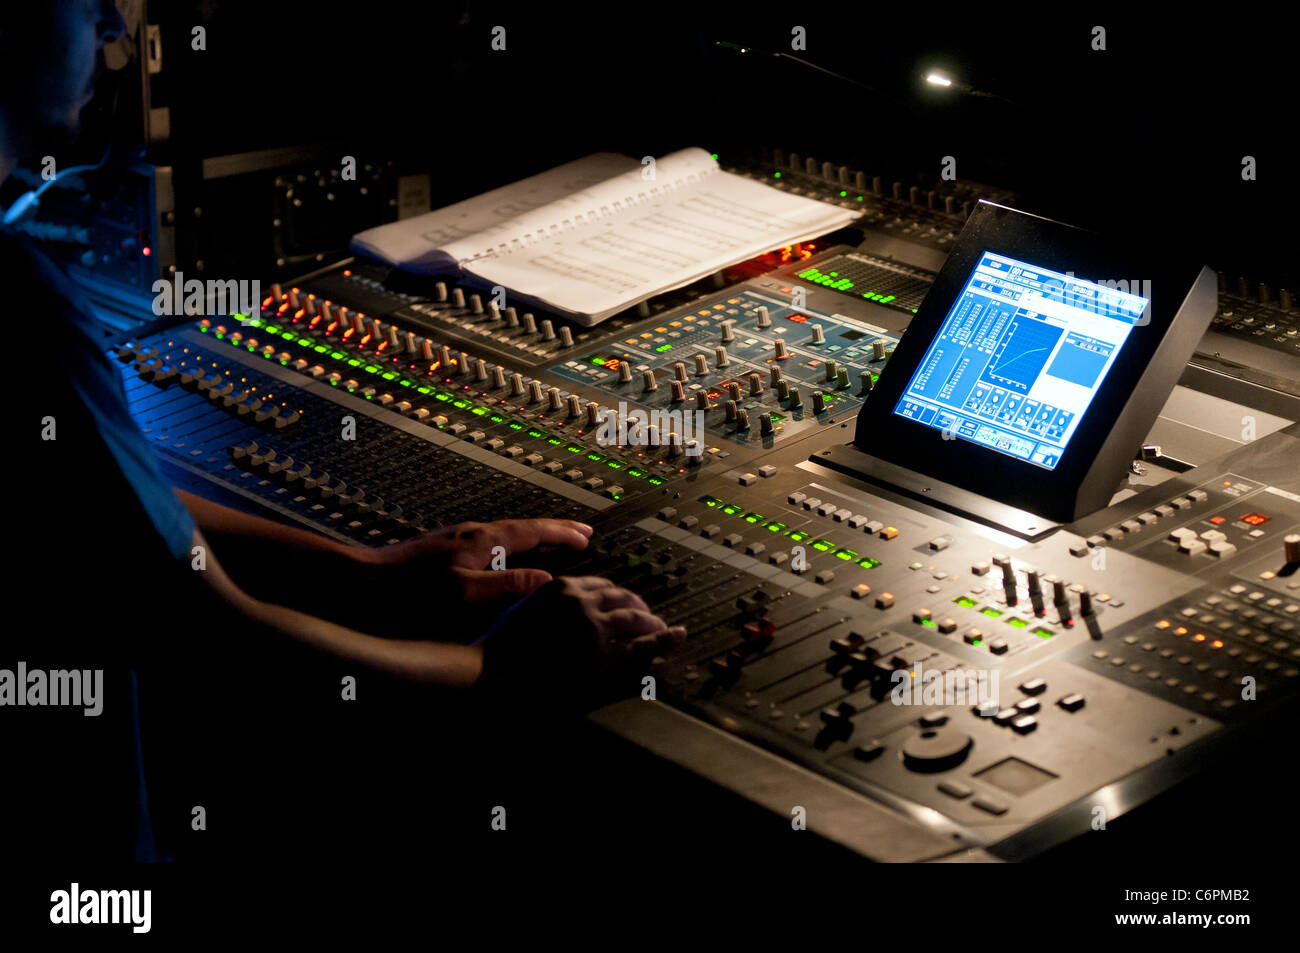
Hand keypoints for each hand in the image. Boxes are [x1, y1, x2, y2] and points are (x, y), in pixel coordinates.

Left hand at [367, 519, 592, 602]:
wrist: (360, 584)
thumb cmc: (408, 594)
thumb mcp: (463, 594)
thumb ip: (508, 585)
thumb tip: (549, 580)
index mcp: (483, 541)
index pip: (534, 532)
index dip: (563, 535)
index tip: (587, 537)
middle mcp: (472, 535)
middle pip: (523, 528)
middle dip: (554, 531)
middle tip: (580, 533)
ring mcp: (456, 541)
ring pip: (506, 536)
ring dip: (533, 539)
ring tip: (551, 545)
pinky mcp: (442, 552)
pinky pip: (490, 545)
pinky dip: (511, 548)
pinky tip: (504, 561)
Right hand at [478, 576, 685, 688]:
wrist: (491, 675)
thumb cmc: (498, 649)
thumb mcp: (522, 611)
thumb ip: (546, 603)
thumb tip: (566, 608)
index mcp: (562, 587)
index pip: (601, 585)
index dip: (618, 597)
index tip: (625, 604)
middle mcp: (582, 601)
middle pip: (623, 599)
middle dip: (640, 608)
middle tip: (650, 618)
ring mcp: (594, 628)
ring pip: (637, 619)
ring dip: (653, 623)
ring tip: (664, 630)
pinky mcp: (603, 656)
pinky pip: (641, 646)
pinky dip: (664, 640)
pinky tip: (677, 637)